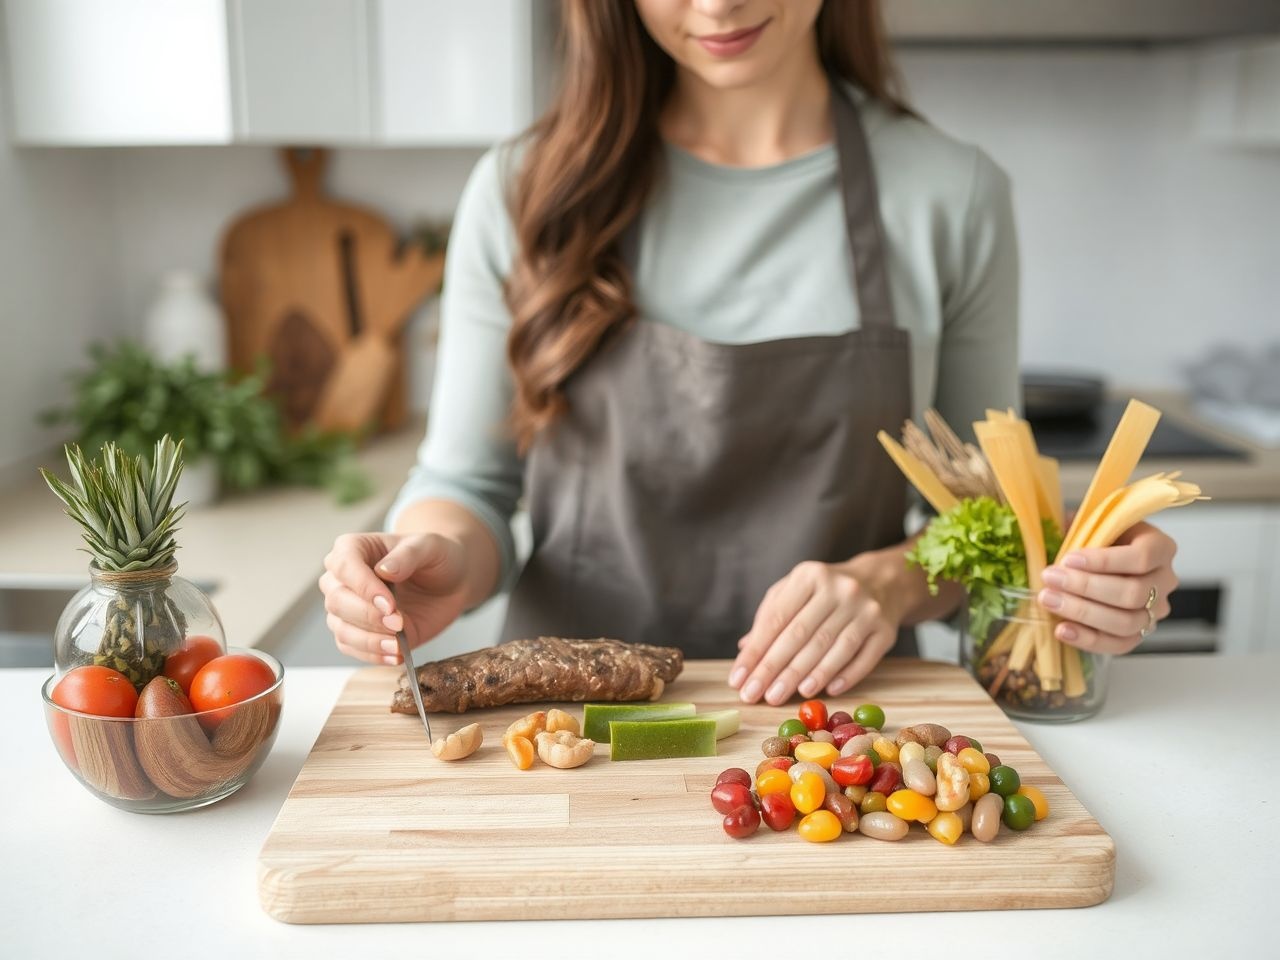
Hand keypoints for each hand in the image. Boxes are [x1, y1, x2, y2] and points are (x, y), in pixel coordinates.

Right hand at [319, 532, 469, 664]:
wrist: (449, 583)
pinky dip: (371, 655)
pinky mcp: (358, 632)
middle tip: (398, 623)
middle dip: (368, 616)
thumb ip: (408, 555)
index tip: (389, 604)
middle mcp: (343, 578)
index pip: (344, 565)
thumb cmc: (436, 558)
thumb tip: (384, 570)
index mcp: (353, 548)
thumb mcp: (430, 547)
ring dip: (368, 641)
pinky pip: (351, 647)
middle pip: (337, 600)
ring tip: (397, 646)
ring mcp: (347, 607)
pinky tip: (395, 655)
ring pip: (341, 628)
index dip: (363, 587)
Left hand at [729, 560, 899, 704]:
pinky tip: (825, 691)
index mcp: (809, 575)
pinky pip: (863, 658)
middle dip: (774, 669)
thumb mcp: (795, 591)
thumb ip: (770, 616)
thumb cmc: (826, 592)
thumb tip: (744, 649)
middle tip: (754, 695)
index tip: (738, 679)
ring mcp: (866, 609)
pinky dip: (845, 676)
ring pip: (831, 648)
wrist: (883, 582)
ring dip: (805, 676)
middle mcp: (839, 589)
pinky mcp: (886, 630)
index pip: (777, 618)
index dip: (755, 651)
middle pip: (801, 635)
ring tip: (782, 696)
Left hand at [1038, 521, 1176, 654]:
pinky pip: (1119, 644)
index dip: (1105, 561)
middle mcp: (1165, 580)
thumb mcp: (1091, 524)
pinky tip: (1061, 629)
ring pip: (1127, 622)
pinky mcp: (1140, 633)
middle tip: (1050, 578)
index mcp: (1160, 547)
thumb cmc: (1094, 539)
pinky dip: (1087, 640)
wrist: (1096, 563)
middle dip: (1085, 587)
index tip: (1069, 559)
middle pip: (1133, 593)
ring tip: (1048, 599)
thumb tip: (1053, 531)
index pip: (1142, 557)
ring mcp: (1155, 610)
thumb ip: (1079, 528)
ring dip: (1082, 612)